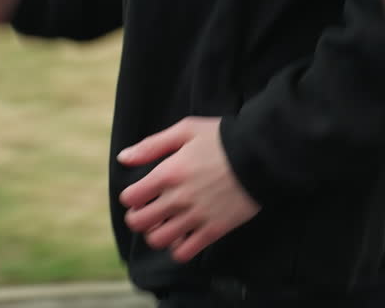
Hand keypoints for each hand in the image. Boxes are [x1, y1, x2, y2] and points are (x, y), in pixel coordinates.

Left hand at [118, 117, 259, 262]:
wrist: (261, 155)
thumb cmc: (222, 139)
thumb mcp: (186, 131)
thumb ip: (152, 145)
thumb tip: (123, 158)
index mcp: (168, 173)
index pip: (130, 198)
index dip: (131, 197)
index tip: (140, 194)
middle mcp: (178, 198)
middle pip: (139, 222)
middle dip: (138, 218)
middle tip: (148, 211)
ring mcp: (196, 217)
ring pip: (158, 240)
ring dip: (156, 234)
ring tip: (165, 224)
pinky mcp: (214, 230)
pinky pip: (185, 252)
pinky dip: (178, 249)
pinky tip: (183, 236)